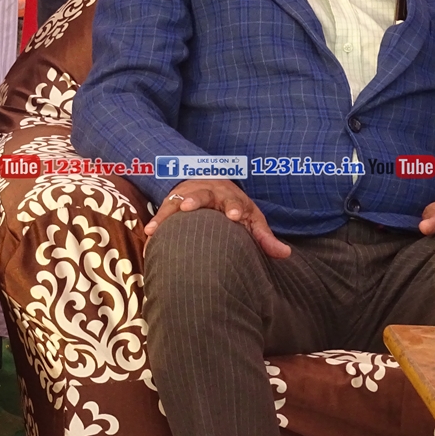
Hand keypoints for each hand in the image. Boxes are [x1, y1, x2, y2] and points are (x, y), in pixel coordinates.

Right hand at [147, 178, 290, 257]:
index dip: (234, 207)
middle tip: (188, 207)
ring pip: (177, 201)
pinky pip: (163, 211)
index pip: (234, 200)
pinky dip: (156, 221)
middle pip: (202, 194)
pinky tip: (149, 233)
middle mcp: (208, 192)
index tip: (234, 216)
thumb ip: (264, 237)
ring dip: (168, 212)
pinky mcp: (173, 202)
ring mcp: (188, 195)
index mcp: (231, 197)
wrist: (209, 180)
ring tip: (157, 228)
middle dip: (195, 200)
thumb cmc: (233, 206)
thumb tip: (285, 255)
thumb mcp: (251, 218)